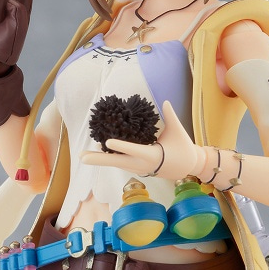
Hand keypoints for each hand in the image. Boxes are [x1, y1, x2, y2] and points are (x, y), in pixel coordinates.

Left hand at [81, 101, 204, 180]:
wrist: (187, 167)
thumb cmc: (183, 148)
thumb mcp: (177, 131)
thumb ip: (170, 115)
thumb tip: (164, 101)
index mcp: (153, 155)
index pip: (134, 149)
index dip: (121, 146)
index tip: (107, 141)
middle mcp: (142, 164)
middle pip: (118, 161)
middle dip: (99, 159)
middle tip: (81, 157)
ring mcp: (138, 168)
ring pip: (116, 163)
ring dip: (99, 159)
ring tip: (82, 156)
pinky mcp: (136, 168)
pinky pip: (119, 162)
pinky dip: (107, 158)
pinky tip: (95, 153)